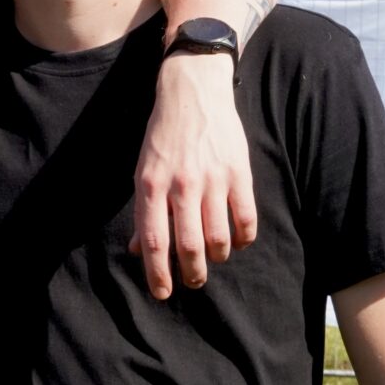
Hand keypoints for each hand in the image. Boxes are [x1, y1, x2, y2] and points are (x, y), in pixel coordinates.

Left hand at [129, 51, 255, 296]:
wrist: (193, 92)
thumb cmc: (163, 136)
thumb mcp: (143, 170)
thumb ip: (144, 211)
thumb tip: (139, 251)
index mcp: (151, 185)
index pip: (154, 242)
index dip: (157, 274)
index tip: (162, 293)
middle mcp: (181, 185)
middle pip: (189, 246)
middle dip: (192, 273)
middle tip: (193, 281)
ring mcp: (213, 179)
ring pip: (219, 238)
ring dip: (217, 257)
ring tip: (213, 258)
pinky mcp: (239, 172)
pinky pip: (246, 220)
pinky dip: (242, 239)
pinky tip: (236, 241)